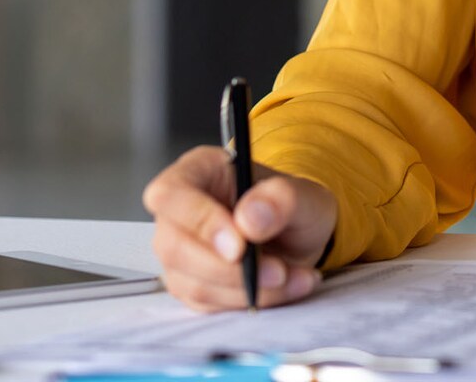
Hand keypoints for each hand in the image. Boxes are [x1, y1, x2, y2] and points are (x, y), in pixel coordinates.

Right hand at [141, 144, 338, 310]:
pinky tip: (285, 287)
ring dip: (247, 290)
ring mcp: (181, 251)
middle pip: (174, 247)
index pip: (170, 193)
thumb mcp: (305, 195)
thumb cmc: (292, 208)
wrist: (301, 238)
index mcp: (199, 171)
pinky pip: (208, 304)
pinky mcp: (191, 284)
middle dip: (228, 269)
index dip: (200, 221)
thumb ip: (282, 199)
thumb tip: (250, 218)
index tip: (239, 247)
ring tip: (291, 276)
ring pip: (191, 283)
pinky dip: (250, 301)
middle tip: (277, 271)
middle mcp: (180, 212)